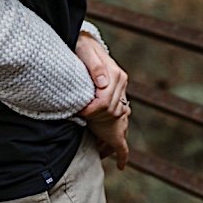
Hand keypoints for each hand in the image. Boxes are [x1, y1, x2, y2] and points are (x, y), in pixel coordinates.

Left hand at [76, 32, 130, 169]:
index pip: (105, 102)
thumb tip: (104, 83)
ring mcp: (121, 92)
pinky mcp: (117, 96)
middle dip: (97, 122)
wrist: (83, 41)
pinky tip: (120, 161)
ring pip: (119, 121)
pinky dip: (121, 143)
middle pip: (111, 113)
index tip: (80, 113)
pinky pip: (122, 123)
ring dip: (109, 136)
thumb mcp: (85, 51)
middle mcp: (121, 84)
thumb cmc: (81, 46)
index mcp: (116, 76)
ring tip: (99, 151)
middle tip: (83, 125)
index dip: (91, 110)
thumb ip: (95, 66)